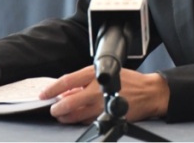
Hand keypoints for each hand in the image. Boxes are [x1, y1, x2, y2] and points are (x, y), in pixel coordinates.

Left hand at [40, 66, 169, 123]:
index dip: (53, 89)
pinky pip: (87, 121)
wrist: (148, 92)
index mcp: (95, 74)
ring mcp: (101, 105)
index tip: (44, 94)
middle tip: (54, 109)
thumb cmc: (129, 81)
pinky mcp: (107, 116)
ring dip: (66, 116)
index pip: (67, 81)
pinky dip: (80, 120)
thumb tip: (67, 90)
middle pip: (69, 101)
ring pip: (76, 115)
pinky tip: (78, 118)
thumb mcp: (106, 73)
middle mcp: (97, 89)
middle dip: (57, 108)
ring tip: (63, 115)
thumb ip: (86, 81)